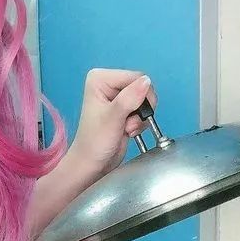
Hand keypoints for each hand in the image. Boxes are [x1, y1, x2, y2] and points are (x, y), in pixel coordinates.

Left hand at [66, 68, 157, 182]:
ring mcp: (117, 96)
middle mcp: (108, 83)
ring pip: (145, 99)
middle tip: (127, 122)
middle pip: (142, 86)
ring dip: (140, 117)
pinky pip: (144, 110)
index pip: (135, 77)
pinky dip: (139, 122)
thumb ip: (129, 99)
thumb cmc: (95, 142)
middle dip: (140, 108)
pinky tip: (127, 130)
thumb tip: (146, 81)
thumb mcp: (112, 118)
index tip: (130, 114)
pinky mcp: (124, 108)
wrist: (93, 163)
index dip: (140, 95)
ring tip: (126, 127)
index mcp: (100, 78)